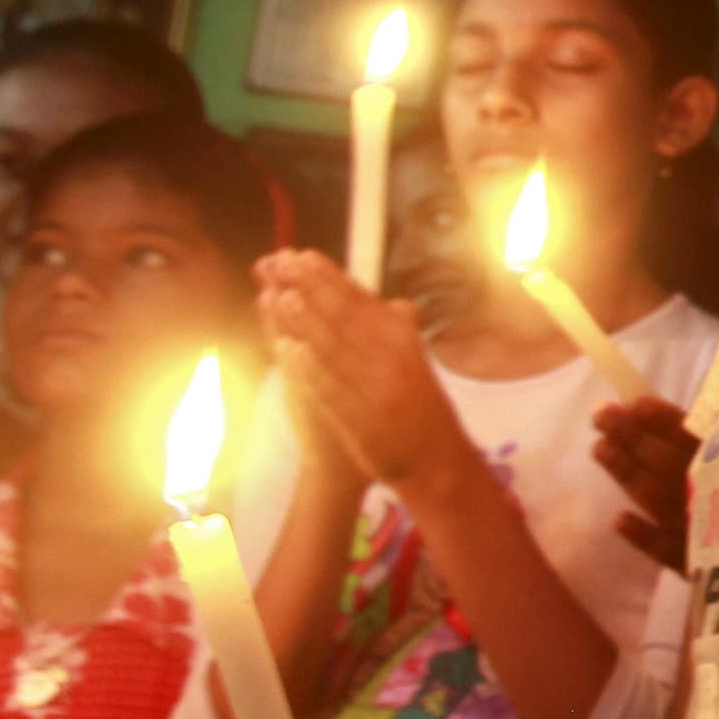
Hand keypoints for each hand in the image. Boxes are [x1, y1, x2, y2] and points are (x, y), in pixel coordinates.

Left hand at [259, 251, 468, 493]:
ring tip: (280, 295)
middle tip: (282, 262)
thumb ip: (403, 337)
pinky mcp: (362, 417)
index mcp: (403, 342)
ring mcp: (377, 387)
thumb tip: (399, 305)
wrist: (438, 463)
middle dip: (312, 287)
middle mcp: (392, 357)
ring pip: (335, 347)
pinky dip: (310, 367)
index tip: (304, 256)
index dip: (330, 278)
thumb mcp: (418, 368)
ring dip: (306, 320)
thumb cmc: (422, 414)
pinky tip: (289, 349)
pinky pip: (331, 387)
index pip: (362, 303)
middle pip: (346, 316)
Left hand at [592, 399, 699, 571]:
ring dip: (627, 473)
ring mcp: (705, 532)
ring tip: (598, 450)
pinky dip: (643, 536)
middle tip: (599, 416)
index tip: (634, 403)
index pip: (692, 436)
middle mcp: (715, 494)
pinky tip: (619, 520)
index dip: (661, 418)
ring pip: (658, 499)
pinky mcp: (700, 567)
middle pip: (667, 462)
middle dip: (631, 438)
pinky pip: (666, 552)